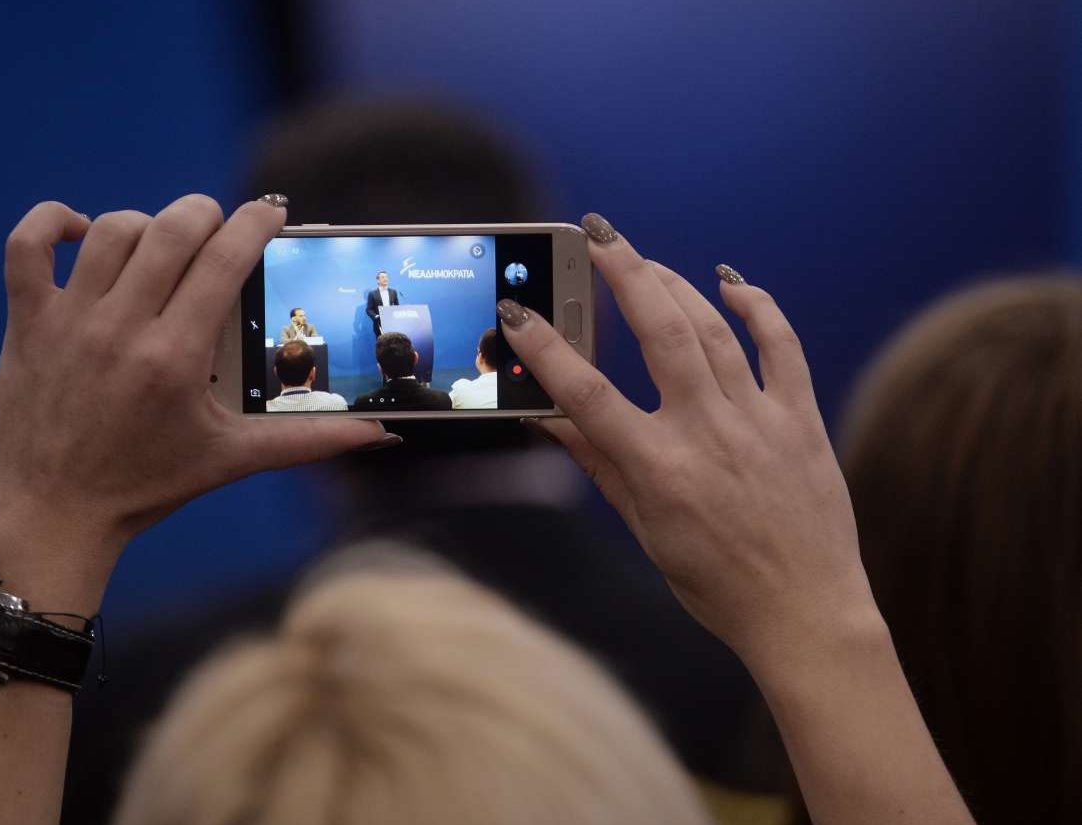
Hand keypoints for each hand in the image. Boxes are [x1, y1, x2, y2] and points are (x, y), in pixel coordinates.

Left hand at [0, 195, 384, 607]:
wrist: (54, 513)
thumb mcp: (231, 459)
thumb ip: (309, 441)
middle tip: (220, 231)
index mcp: (177, 357)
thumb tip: (380, 436)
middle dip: (208, 215)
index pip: (225, 257)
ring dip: (148, 223)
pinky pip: (27, 245)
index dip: (255, 222)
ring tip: (163, 245)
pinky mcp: (28, 322)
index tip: (270, 214)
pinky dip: (53, 223)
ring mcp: (70, 320)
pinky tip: (83, 233)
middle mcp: (122, 328)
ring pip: (113, 230)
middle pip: (172, 228)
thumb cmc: (146, 486)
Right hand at [502, 214, 874, 666]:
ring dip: (674, 283)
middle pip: (661, 333)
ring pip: (713, 330)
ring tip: (641, 258)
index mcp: (660, 471)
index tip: (518, 312)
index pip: (588, 395)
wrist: (806, 612)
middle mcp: (708, 435)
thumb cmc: (717, 583)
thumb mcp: (644, 529)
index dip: (547, 348)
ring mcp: (760, 422)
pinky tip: (732, 283)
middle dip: (624, 274)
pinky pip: (782, 347)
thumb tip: (550, 419)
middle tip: (597, 236)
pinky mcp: (801, 420)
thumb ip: (600, 465)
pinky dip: (758, 308)